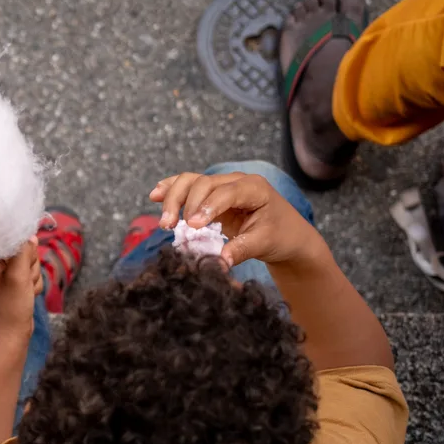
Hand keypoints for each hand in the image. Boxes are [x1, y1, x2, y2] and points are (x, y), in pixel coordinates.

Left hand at [0, 237, 42, 349]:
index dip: (22, 248)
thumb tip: (30, 236)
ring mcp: (6, 274)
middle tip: (22, 280)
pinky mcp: (15, 284)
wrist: (10, 336)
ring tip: (23, 291)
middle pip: (24, 249)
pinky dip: (33, 285)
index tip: (21, 262)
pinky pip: (32, 275)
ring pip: (31, 263)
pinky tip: (27, 295)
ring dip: (32, 277)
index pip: (11, 237)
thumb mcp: (18, 275)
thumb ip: (23, 251)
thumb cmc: (10, 307)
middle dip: (29, 265)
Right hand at [150, 171, 323, 266]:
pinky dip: (172, 189)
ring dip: (173, 196)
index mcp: (254, 188)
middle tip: (171, 226)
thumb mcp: (264, 243)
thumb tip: (219, 262)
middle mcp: (236, 181)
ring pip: (192, 181)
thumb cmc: (280, 236)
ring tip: (163, 219)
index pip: (225, 192)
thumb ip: (241, 250)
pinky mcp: (212, 195)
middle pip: (203, 182)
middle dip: (184, 202)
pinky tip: (156, 195)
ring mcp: (222, 186)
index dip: (206, 206)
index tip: (192, 226)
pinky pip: (189, 187)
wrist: (287, 235)